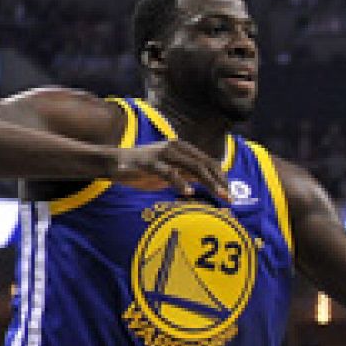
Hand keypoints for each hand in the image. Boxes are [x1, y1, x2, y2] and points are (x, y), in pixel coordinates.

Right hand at [109, 139, 228, 200]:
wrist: (115, 163)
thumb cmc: (145, 170)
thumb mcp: (171, 172)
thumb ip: (188, 174)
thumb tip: (211, 183)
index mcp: (182, 148)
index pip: (208, 162)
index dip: (221, 177)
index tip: (229, 193)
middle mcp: (175, 147)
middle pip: (205, 164)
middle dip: (220, 182)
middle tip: (229, 198)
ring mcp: (163, 154)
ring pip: (193, 167)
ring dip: (209, 182)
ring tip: (219, 195)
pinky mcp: (149, 163)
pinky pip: (169, 173)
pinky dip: (180, 183)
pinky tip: (189, 193)